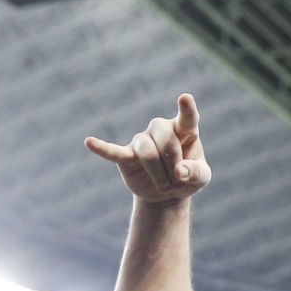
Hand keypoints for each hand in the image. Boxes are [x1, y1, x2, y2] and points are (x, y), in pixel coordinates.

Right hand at [85, 94, 211, 204]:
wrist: (167, 193)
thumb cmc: (187, 178)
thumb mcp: (201, 178)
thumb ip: (196, 173)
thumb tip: (180, 172)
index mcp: (185, 130)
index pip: (187, 118)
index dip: (186, 109)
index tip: (185, 98)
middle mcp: (162, 129)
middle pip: (166, 140)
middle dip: (174, 164)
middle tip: (179, 181)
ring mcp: (142, 141)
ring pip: (147, 152)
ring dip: (159, 174)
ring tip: (165, 186)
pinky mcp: (126, 155)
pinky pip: (114, 151)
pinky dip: (102, 148)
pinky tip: (89, 142)